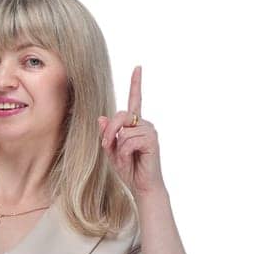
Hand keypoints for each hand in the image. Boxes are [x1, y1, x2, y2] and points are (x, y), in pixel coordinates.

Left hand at [97, 65, 165, 200]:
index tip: (138, 67)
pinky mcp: (151, 139)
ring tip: (125, 158)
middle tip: (105, 146)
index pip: (135, 100)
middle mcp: (144, 124)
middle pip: (120, 115)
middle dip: (108, 132)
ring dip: (117, 147)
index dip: (136, 83)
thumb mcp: (111, 151)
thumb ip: (107, 135)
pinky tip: (131, 160)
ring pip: (122, 131)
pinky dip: (123, 153)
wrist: (142, 186)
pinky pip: (128, 140)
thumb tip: (102, 118)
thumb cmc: (129, 169)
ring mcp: (149, 130)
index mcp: (135, 124)